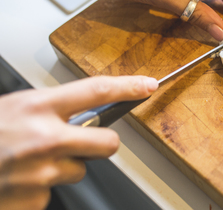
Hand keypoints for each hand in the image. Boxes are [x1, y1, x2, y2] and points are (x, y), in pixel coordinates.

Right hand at [0, 75, 157, 209]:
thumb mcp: (14, 108)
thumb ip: (49, 111)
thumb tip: (84, 115)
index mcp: (37, 108)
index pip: (96, 91)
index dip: (128, 87)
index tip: (148, 85)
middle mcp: (44, 139)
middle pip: (108, 144)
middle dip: (102, 145)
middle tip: (83, 144)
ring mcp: (41, 173)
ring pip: (77, 171)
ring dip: (58, 169)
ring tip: (25, 163)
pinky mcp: (34, 200)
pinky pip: (51, 195)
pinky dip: (37, 190)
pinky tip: (15, 182)